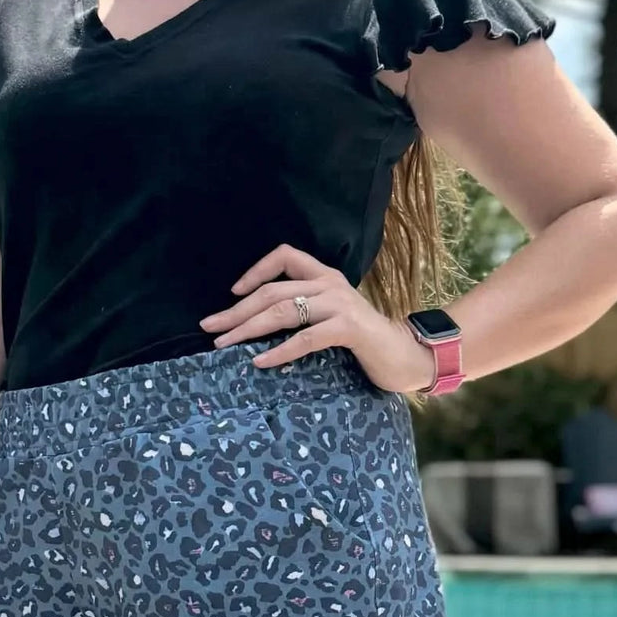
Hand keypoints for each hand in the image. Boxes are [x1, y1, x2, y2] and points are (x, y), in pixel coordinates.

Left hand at [199, 242, 436, 394]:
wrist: (407, 356)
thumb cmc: (364, 341)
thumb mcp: (330, 317)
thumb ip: (304, 313)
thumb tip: (256, 326)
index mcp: (325, 276)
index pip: (284, 256)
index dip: (255, 271)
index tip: (232, 293)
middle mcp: (330, 284)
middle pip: (273, 291)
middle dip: (236, 310)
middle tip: (210, 327)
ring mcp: (340, 304)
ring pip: (283, 310)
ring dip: (247, 328)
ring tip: (224, 343)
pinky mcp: (349, 327)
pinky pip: (305, 337)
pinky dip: (279, 349)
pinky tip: (259, 361)